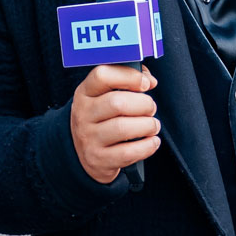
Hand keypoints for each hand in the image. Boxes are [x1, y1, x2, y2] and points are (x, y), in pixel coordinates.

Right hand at [70, 64, 160, 183]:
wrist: (84, 152)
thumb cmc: (102, 118)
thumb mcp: (105, 95)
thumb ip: (128, 80)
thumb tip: (149, 80)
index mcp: (84, 93)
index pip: (102, 76)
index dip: (129, 77)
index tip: (145, 83)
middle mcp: (83, 114)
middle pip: (117, 103)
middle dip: (144, 104)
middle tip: (151, 109)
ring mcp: (89, 138)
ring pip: (123, 128)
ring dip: (148, 126)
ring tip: (152, 126)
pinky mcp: (99, 159)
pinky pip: (128, 153)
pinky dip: (147, 146)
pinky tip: (152, 141)